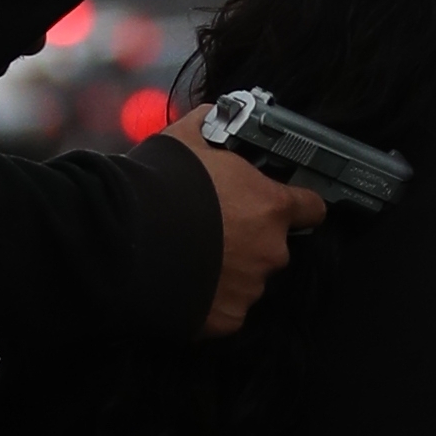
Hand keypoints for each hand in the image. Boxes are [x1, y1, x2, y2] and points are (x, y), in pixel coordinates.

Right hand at [171, 113, 327, 336]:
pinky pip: (226, 308)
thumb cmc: (159, 184)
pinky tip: (184, 283)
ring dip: (230, 270)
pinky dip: (210, 299)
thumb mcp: (186, 138)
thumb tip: (215, 117)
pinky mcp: (226, 319)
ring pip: (249, 279)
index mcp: (272, 206)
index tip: (281, 205)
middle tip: (214, 229)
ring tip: (192, 256)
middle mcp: (271, 250)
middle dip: (250, 239)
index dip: (297, 205)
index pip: (312, 208)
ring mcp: (251, 288)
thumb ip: (212, 127)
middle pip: (274, 246)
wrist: (123, 240)